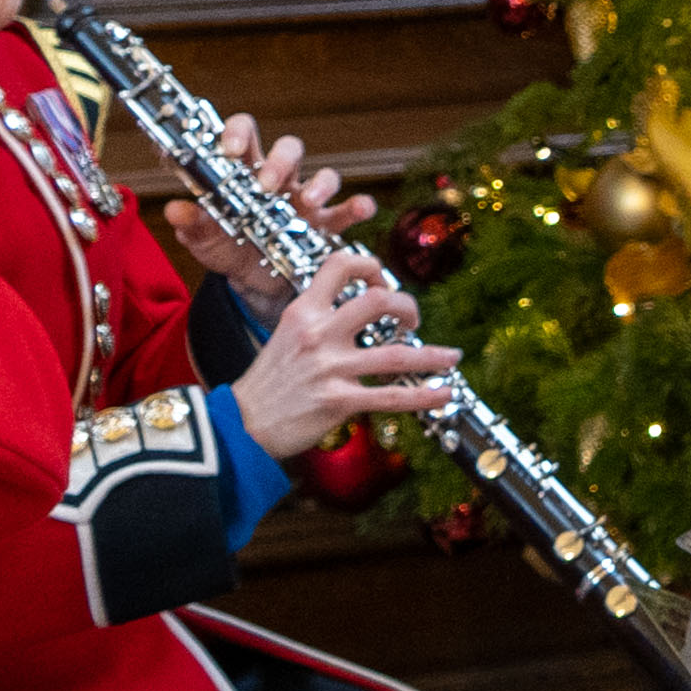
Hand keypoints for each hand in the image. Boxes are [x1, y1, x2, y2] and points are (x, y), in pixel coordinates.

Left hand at [159, 122, 358, 317]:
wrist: (252, 284)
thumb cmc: (228, 248)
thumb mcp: (205, 239)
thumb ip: (192, 225)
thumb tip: (175, 209)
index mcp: (245, 173)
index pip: (243, 137)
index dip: (237, 133)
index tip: (228, 146)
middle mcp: (280, 180)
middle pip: (288, 149)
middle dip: (279, 161)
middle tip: (266, 184)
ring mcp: (305, 201)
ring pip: (323, 174)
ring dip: (319, 183)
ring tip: (308, 201)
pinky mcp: (325, 226)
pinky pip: (347, 210)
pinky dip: (357, 206)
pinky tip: (360, 208)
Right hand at [228, 247, 457, 454]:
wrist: (240, 425)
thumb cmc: (266, 382)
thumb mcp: (284, 334)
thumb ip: (318, 319)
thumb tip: (355, 310)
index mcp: (303, 311)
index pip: (340, 265)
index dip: (370, 265)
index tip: (382, 281)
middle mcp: (318, 334)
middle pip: (378, 301)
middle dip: (407, 306)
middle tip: (412, 320)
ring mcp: (330, 368)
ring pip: (396, 353)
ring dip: (431, 355)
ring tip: (451, 357)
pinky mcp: (338, 401)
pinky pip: (391, 395)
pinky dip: (423, 395)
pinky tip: (443, 393)